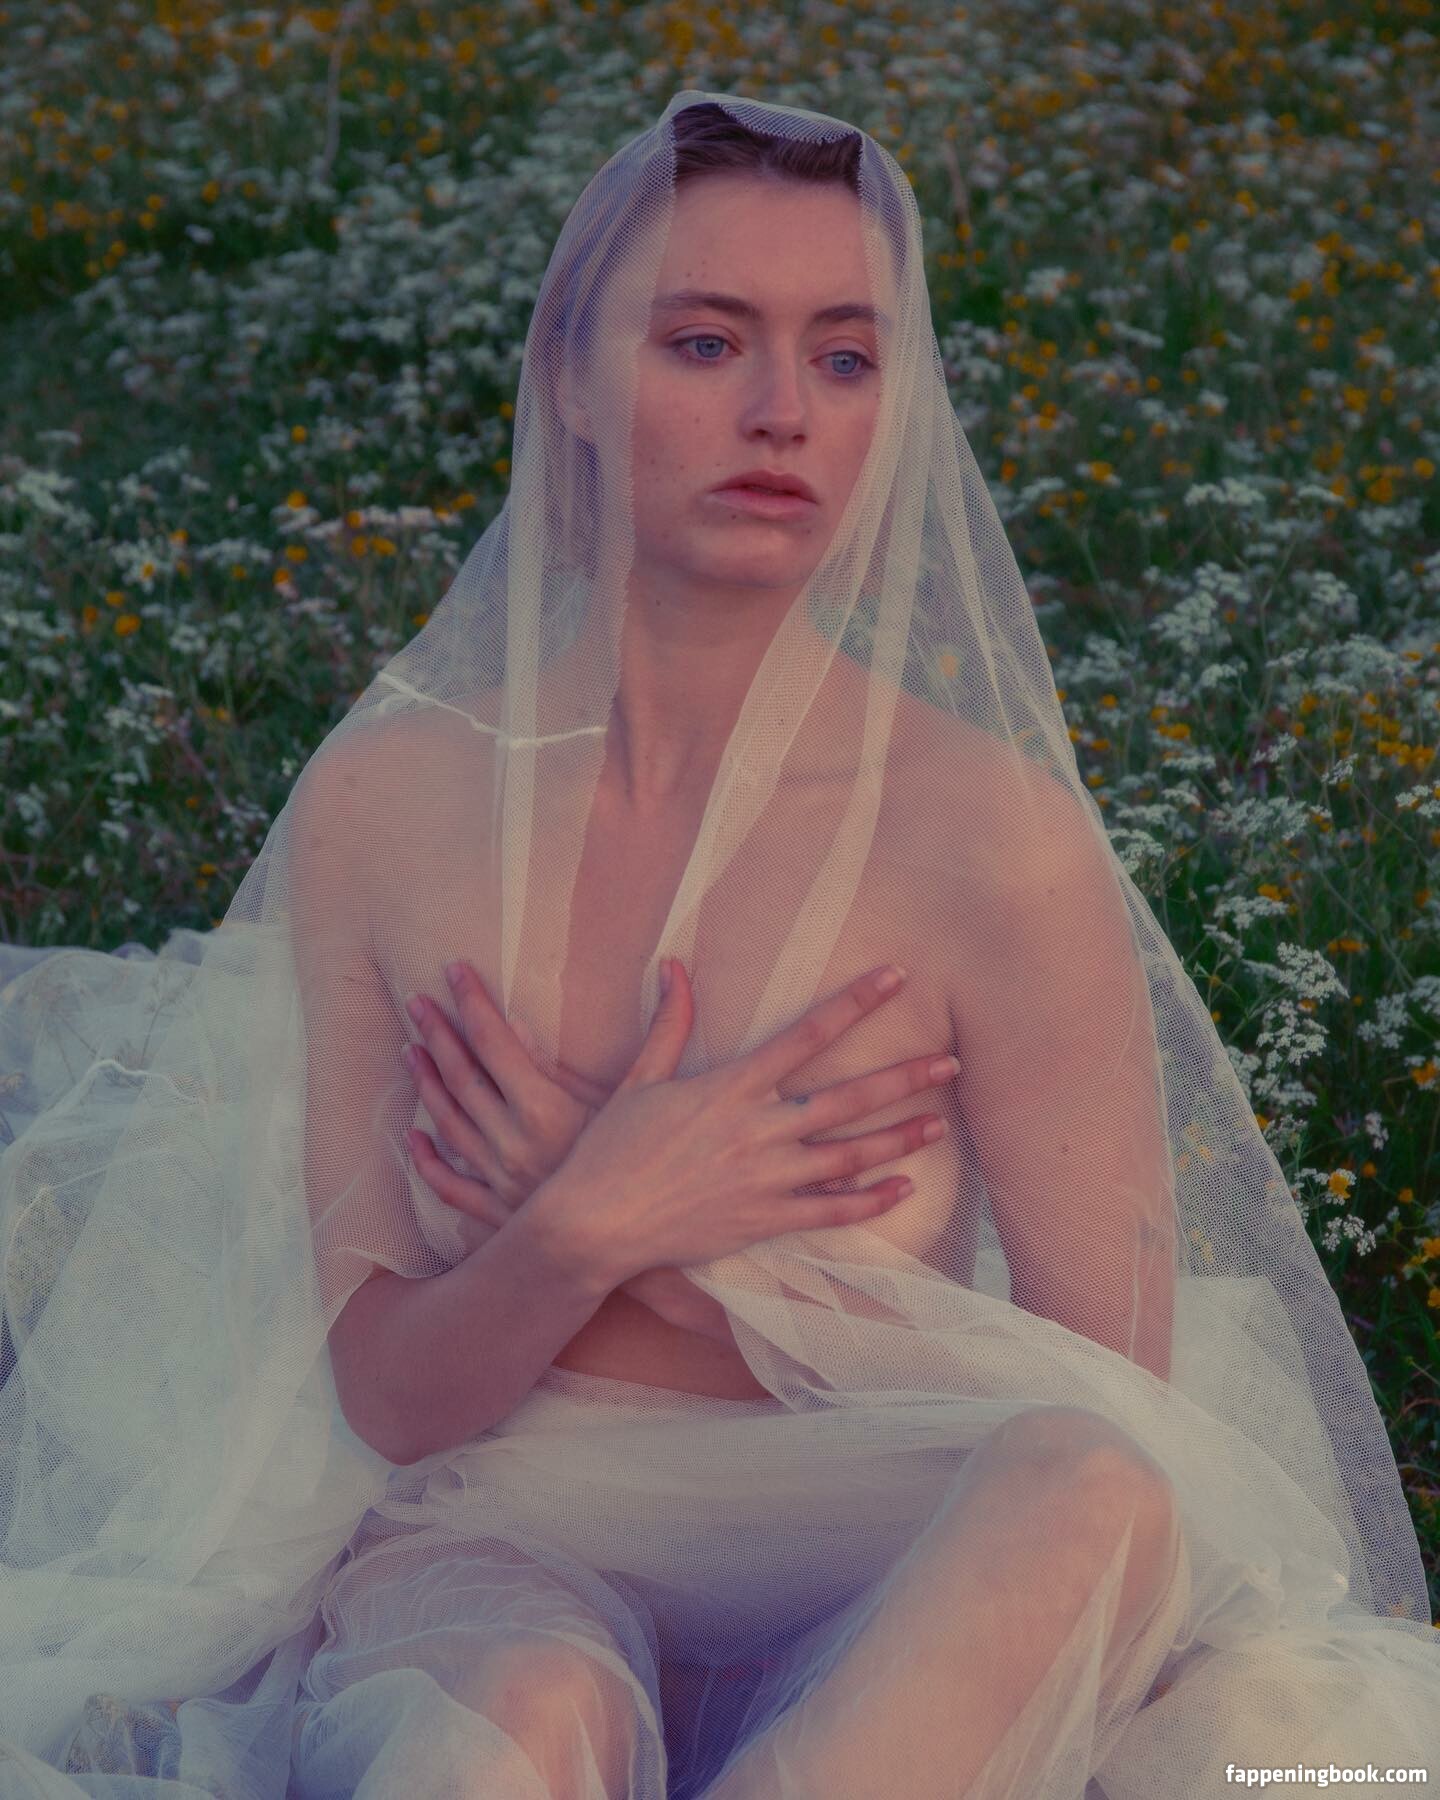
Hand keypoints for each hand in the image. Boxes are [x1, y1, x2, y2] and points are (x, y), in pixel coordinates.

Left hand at [401, 962, 735, 1338]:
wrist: (634, 1252)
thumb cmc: (648, 1171)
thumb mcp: (652, 1096)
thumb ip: (663, 1032)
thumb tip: (672, 971)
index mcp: (545, 1106)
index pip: (495, 1039)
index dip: (471, 1001)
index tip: (454, 970)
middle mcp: (511, 1139)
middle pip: (462, 1076)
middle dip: (437, 1033)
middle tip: (417, 1001)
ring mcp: (498, 1178)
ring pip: (448, 1122)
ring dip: (427, 1083)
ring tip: (411, 1050)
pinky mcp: (496, 1213)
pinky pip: (449, 1184)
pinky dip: (427, 1161)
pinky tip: (413, 1139)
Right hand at [528, 959, 956, 1293]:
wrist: (594, 1223)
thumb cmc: (611, 1149)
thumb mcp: (640, 1079)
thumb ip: (669, 1023)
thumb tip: (674, 965)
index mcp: (731, 1086)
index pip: (808, 1033)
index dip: (857, 1002)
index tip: (896, 977)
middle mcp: (757, 1129)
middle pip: (848, 1097)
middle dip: (904, 1077)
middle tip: (952, 1061)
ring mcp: (765, 1179)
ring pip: (849, 1155)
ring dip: (900, 1139)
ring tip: (940, 1123)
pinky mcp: (763, 1221)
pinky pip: (830, 1212)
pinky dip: (870, 1202)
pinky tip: (903, 1189)